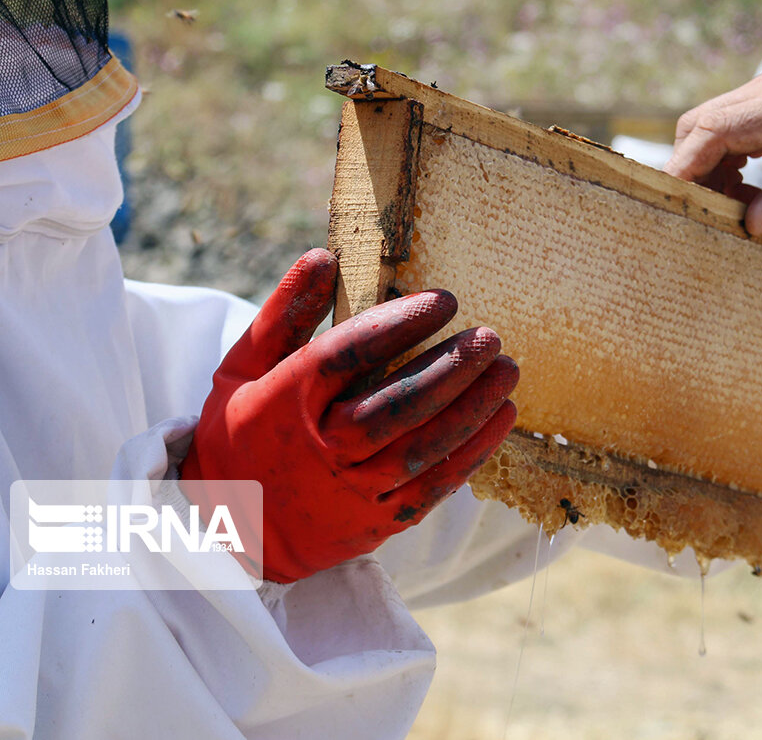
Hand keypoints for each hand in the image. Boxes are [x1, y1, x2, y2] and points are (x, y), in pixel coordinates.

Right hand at [181, 249, 517, 583]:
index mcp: (284, 402)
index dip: (398, 326)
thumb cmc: (241, 431)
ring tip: (506, 370)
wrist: (234, 527)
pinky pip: (434, 487)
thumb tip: (322, 257)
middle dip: (449, 368)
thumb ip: (284, 314)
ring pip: (421, 447)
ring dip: (471, 408)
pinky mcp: (378, 521)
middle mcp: (320, 449)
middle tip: (489, 337)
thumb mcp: (243, 368)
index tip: (444, 301)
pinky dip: (473, 451)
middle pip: (394, 405)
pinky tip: (502, 416)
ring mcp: (351, 489)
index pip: (346, 356)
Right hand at [663, 68, 761, 235]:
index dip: (685, 166)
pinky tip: (742, 192)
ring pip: (707, 123)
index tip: (671, 203)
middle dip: (689, 171)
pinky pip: (726, 125)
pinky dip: (721, 159)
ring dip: (705, 167)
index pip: (716, 129)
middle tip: (699, 217)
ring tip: (726, 210)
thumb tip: (751, 224)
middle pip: (700, 123)